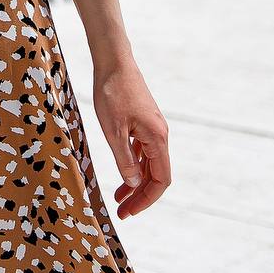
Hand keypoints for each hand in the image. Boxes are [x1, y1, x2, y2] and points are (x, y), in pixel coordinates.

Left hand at [92, 56, 171, 218]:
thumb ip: (125, 160)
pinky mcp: (143, 121)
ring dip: (136, 182)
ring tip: (118, 198)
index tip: (129, 212)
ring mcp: (152, 127)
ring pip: (149, 163)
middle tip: (121, 212)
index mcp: (157, 138)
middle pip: (156, 174)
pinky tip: (122, 173)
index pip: (161, 180)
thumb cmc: (112, 92)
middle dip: (140, 195)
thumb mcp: (113, 130)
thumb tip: (133, 185)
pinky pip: (143, 150)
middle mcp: (160, 134)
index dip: (146, 200)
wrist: (113, 60)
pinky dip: (134, 165)